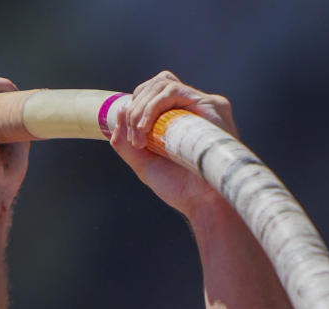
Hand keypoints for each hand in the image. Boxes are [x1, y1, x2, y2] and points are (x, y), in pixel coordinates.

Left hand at [109, 71, 236, 218]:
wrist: (204, 202)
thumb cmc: (180, 189)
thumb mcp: (145, 165)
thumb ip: (127, 144)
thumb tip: (118, 111)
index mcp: (179, 119)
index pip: (152, 95)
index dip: (135, 108)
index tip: (131, 138)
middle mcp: (191, 108)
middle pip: (155, 85)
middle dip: (136, 108)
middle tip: (135, 139)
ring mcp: (201, 104)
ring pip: (162, 84)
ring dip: (142, 107)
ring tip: (140, 135)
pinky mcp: (210, 104)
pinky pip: (173, 91)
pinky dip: (153, 106)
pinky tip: (146, 127)